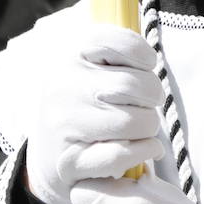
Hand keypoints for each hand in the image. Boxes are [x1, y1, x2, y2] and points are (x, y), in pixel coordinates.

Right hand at [25, 24, 163, 203]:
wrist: (50, 156)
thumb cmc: (83, 106)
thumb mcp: (90, 69)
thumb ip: (117, 52)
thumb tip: (149, 59)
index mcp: (68, 58)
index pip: (115, 42)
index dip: (142, 54)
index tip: (147, 65)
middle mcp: (62, 88)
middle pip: (133, 85)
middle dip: (153, 97)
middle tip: (147, 104)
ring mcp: (64, 125)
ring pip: (133, 122)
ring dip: (149, 128)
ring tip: (140, 128)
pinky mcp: (71, 161)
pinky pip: (122, 155)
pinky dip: (144, 151)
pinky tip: (147, 148)